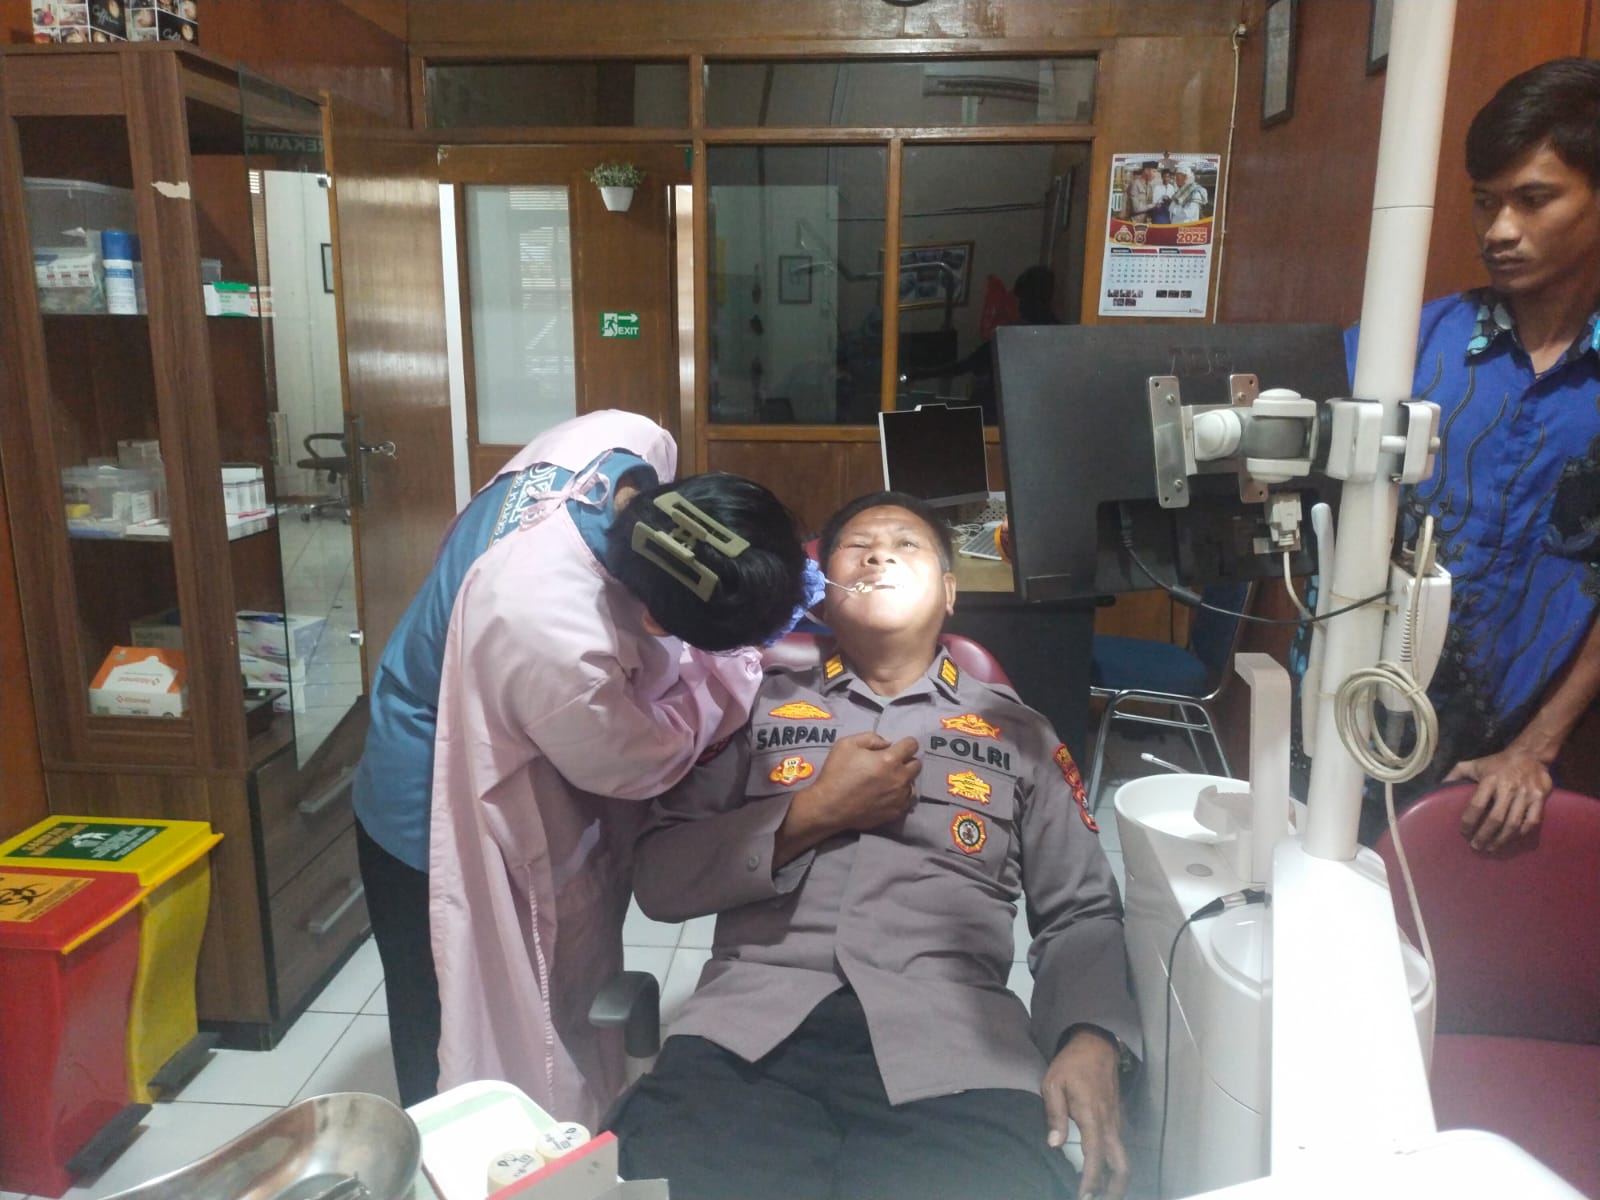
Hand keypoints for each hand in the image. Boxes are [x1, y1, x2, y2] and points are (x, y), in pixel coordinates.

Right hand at [810, 732, 920, 832]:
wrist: (830, 807)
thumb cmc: (836, 773)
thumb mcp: (847, 744)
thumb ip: (871, 738)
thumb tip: (887, 743)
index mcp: (890, 760)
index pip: (912, 745)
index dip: (905, 743)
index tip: (898, 746)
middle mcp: (900, 778)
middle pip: (917, 764)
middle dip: (907, 760)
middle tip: (892, 764)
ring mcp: (899, 797)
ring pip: (913, 784)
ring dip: (904, 780)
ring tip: (889, 781)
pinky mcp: (895, 812)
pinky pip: (907, 801)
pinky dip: (901, 795)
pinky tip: (888, 794)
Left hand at [1041, 1028, 1127, 1199]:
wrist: (1096, 1044)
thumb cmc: (1071, 1064)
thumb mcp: (1053, 1083)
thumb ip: (1054, 1114)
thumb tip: (1054, 1144)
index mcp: (1092, 1117)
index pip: (1095, 1157)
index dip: (1091, 1180)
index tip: (1084, 1197)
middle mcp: (1109, 1124)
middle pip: (1122, 1165)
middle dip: (1115, 1188)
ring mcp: (1116, 1121)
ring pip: (1123, 1158)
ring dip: (1117, 1179)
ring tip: (1102, 1193)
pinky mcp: (1117, 1118)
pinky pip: (1120, 1147)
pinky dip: (1115, 1164)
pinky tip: (1103, 1171)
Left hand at [1444, 748, 1552, 850]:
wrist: (1530, 754)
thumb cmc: (1497, 762)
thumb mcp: (1474, 764)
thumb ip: (1456, 774)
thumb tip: (1438, 787)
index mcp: (1490, 780)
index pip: (1476, 805)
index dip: (1469, 822)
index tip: (1463, 832)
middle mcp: (1508, 788)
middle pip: (1496, 819)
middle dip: (1484, 836)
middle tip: (1476, 846)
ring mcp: (1526, 795)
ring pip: (1513, 824)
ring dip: (1501, 840)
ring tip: (1491, 848)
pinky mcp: (1540, 799)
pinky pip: (1531, 822)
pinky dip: (1521, 834)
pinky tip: (1511, 840)